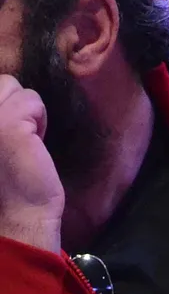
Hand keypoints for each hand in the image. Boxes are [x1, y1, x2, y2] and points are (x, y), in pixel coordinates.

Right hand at [0, 75, 63, 249]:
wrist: (18, 212)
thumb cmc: (6, 177)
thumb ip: (1, 112)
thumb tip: (8, 88)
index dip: (3, 102)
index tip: (10, 132)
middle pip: (0, 81)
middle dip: (13, 101)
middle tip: (17, 133)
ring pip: (12, 84)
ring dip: (25, 108)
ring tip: (24, 136)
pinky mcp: (6, 124)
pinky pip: (32, 100)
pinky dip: (40, 117)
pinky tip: (35, 141)